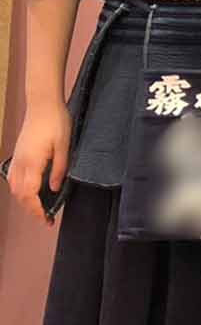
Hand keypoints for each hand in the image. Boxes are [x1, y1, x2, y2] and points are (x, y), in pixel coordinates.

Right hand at [7, 99, 69, 222]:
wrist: (42, 105)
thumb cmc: (56, 123)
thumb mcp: (64, 146)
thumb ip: (59, 168)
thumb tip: (54, 189)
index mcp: (32, 163)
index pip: (29, 194)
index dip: (36, 210)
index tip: (46, 219)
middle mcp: (20, 164)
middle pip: (19, 194)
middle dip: (30, 209)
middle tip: (46, 218)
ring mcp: (16, 159)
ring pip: (14, 187)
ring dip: (24, 200)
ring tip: (39, 208)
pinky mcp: (17, 154)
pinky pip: (13, 178)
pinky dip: (19, 189)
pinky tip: (30, 190)